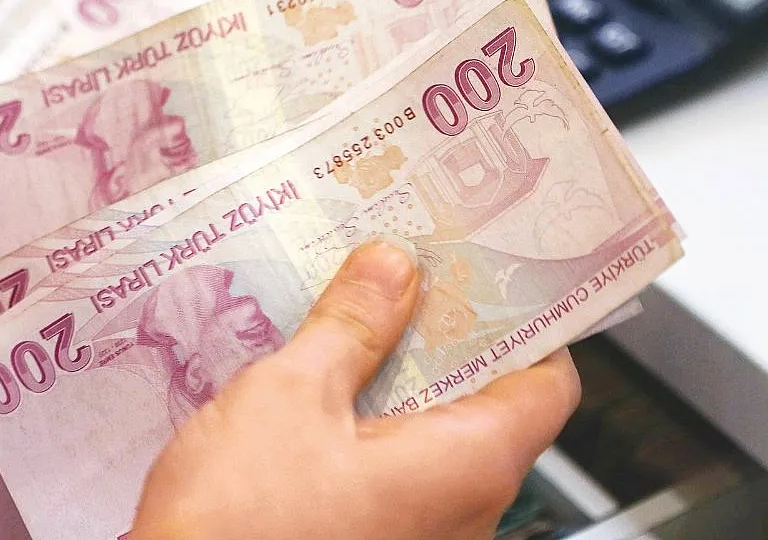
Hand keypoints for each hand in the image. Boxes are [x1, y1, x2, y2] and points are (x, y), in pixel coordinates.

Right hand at [131, 238, 581, 539]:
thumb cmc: (237, 522)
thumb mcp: (290, 394)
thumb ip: (351, 327)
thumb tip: (392, 271)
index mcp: (470, 467)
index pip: (547, 381)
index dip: (520, 319)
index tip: (480, 273)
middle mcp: (467, 516)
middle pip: (489, 405)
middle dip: (444, 340)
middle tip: (398, 282)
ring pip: (438, 441)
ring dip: (399, 383)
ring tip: (349, 328)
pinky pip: (400, 476)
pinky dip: (373, 428)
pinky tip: (321, 395)